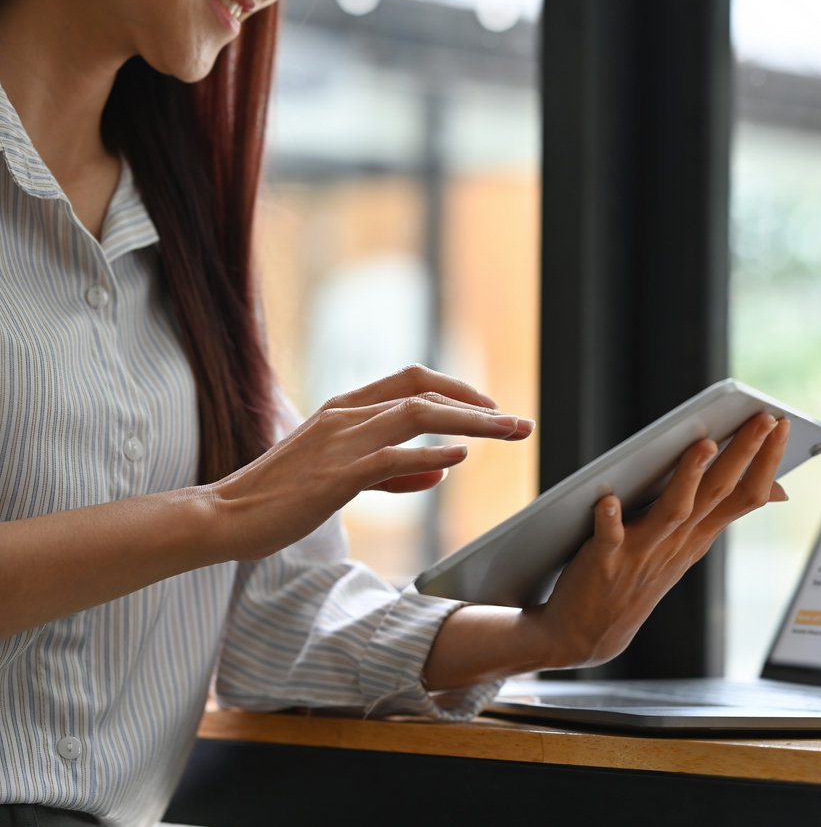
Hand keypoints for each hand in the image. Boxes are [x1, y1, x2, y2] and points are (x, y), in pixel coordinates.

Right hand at [209, 365, 533, 562]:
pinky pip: (390, 458)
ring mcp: (339, 442)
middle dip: (479, 406)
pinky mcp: (333, 476)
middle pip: (425, 392)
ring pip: (418, 416)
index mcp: (345, 410)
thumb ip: (392, 471)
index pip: (413, 382)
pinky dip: (429, 456)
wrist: (221, 518)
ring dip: (471, 424)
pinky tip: (458, 461)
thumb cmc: (279, 499)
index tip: (492, 409)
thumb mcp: (341, 478)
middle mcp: (345, 415)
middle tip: (521, 423)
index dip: (457, 390)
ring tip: (509, 433)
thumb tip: (443, 471)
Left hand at [422, 413, 788, 688]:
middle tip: (764, 418)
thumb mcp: (689, 548)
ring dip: (689, 479)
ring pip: (674, 511)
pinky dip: (610, 518)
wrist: (588, 633)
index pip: (746, 495)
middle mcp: (678, 543)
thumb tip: (776, 490)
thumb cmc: (638, 579)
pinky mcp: (605, 560)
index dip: (767, 460)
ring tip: (704, 445)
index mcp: (699, 536)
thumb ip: (721, 514)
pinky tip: (607, 499)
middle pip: (719, 493)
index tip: (781, 423)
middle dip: (745, 453)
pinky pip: (609, 536)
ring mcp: (643, 553)